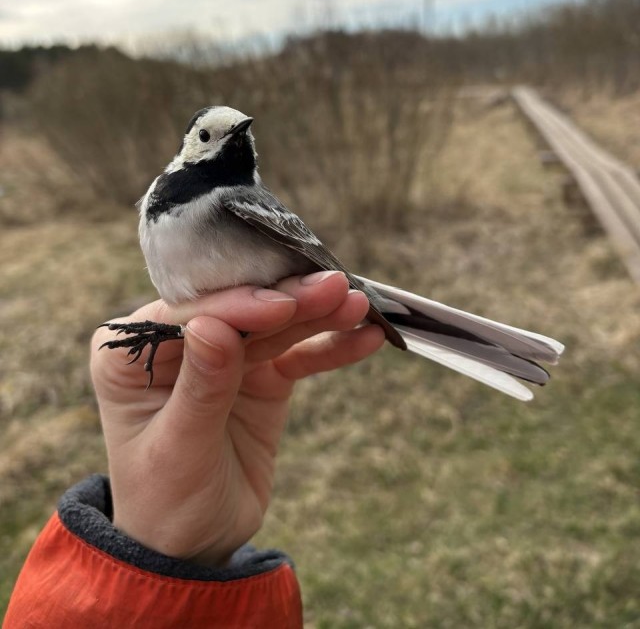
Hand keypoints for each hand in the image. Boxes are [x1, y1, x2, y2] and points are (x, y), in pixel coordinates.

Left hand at [91, 271, 384, 566]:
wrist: (194, 544)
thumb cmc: (165, 500)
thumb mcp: (179, 450)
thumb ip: (201, 387)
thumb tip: (214, 325)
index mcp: (130, 353)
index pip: (190, 313)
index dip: (239, 305)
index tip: (284, 303)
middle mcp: (177, 342)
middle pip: (239, 310)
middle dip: (288, 300)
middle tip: (335, 287)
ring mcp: (225, 355)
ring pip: (275, 326)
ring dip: (318, 315)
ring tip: (359, 304)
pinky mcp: (260, 373)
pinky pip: (298, 355)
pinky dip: (330, 348)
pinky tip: (365, 336)